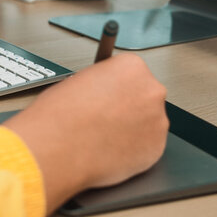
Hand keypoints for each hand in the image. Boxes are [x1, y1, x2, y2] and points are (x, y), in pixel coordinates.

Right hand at [3, 54, 168, 212]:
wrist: (58, 149)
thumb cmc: (61, 117)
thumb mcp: (78, 81)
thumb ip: (101, 83)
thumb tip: (104, 91)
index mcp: (132, 67)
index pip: (132, 72)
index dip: (117, 87)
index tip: (109, 96)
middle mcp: (151, 90)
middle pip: (145, 96)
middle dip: (129, 107)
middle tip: (107, 118)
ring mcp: (157, 120)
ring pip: (149, 122)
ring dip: (133, 128)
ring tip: (106, 136)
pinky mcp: (157, 147)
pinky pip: (148, 146)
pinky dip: (134, 149)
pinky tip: (113, 149)